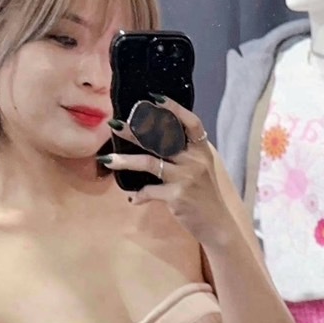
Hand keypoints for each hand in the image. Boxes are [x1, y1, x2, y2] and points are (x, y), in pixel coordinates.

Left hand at [102, 97, 229, 241]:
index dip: (174, 108)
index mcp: (202, 150)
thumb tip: (158, 136)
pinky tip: (133, 199)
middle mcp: (194, 160)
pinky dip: (139, 195)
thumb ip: (186, 152)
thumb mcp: (202, 168)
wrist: (217, 224)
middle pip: (161, 139)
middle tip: (114, 124)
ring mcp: (185, 177)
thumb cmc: (205, 195)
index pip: (190, 122)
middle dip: (135, 130)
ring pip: (150, 163)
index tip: (154, 98)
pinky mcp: (177, 196)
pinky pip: (150, 191)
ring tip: (107, 159)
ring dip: (126, 161)